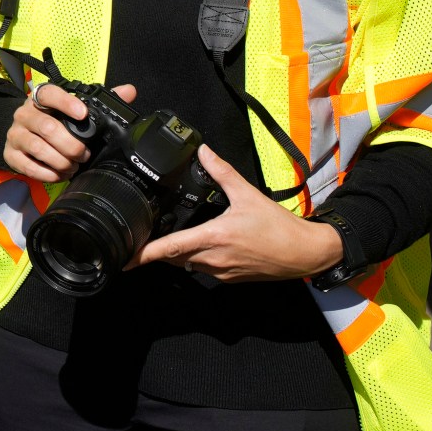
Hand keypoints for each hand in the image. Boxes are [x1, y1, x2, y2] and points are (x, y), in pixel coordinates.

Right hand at [2, 83, 134, 183]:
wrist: (22, 137)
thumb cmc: (53, 121)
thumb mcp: (72, 110)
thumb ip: (100, 100)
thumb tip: (129, 91)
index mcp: (40, 99)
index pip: (49, 93)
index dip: (66, 103)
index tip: (84, 114)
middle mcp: (24, 114)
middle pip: (47, 128)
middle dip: (71, 145)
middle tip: (84, 154)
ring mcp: (15, 134)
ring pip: (38, 148)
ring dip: (61, 161)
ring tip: (73, 167)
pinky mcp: (10, 154)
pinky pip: (28, 166)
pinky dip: (47, 174)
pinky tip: (59, 175)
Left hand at [134, 146, 343, 282]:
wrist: (305, 253)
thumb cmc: (279, 227)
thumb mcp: (248, 194)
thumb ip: (222, 172)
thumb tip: (204, 152)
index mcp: (214, 238)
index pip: (170, 248)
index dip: (145, 254)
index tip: (126, 258)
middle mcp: (214, 259)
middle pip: (173, 258)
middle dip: (156, 251)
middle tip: (140, 241)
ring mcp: (222, 271)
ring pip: (188, 264)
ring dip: (176, 254)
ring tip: (165, 240)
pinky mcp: (231, 278)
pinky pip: (204, 269)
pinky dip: (195, 259)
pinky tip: (198, 245)